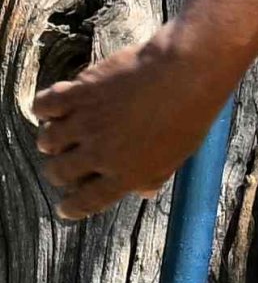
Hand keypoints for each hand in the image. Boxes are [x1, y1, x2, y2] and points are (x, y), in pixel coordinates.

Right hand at [34, 24, 245, 219]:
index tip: (64, 208)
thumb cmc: (189, 115)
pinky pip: (43, 107)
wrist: (185, 74)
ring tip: (60, 135)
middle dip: (59, 172)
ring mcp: (86, 124)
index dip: (71, 208)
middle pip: (59, 173)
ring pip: (48, 141)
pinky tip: (56, 108)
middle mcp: (100, 154)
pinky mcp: (78, 95)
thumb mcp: (177, 155)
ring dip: (51, 141)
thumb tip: (142, 192)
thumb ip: (155, 175)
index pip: (87, 201)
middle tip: (66, 163)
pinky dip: (45, 109)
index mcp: (126, 175)